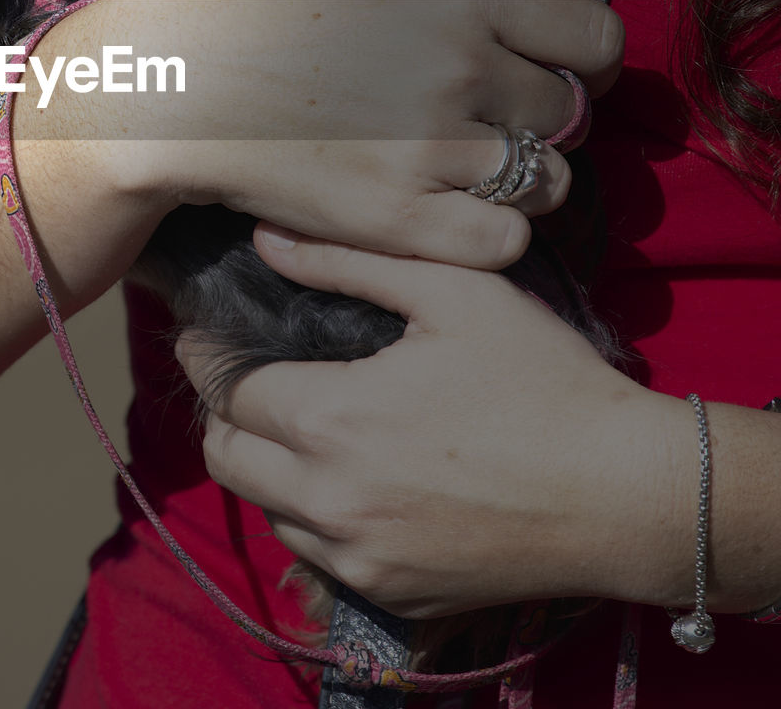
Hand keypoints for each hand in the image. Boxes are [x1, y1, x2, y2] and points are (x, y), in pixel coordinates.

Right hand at [35, 0, 623, 270]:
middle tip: (479, 131)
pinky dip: (486, 236)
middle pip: (568, 116)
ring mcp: (433, 146)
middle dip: (533, 126)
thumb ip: (459, 2)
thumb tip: (531, 18)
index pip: (595, 37)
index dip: (581, 65)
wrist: (174, 88)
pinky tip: (438, 217)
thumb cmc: (260, 25)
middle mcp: (459, 64)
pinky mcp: (401, 219)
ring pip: (548, 184)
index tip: (549, 78)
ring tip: (452, 176)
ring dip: (513, 184)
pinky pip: (507, 242)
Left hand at [175, 227, 690, 618]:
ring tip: (300, 426)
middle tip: (248, 381)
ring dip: (267, 466)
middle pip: (226, 458)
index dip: (211, 359)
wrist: (625, 495)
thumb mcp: (449, 292)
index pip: (226, 393)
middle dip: (225, 415)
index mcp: (331, 421)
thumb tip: (267, 239)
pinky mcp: (393, 594)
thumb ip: (346, 261)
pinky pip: (319, 552)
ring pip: (268, 508)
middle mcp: (329, 500)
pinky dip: (315, 514)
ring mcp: (360, 557)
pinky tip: (353, 478)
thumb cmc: (540, 380)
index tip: (208, 337)